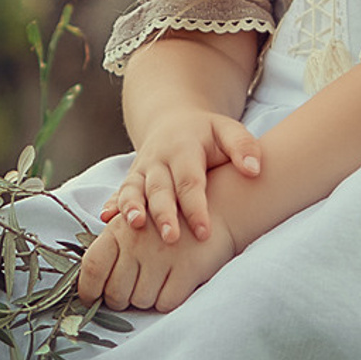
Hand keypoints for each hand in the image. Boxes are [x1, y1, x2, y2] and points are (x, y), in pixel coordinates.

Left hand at [75, 213, 238, 313]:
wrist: (216, 210)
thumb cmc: (167, 222)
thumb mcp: (134, 223)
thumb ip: (110, 246)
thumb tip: (85, 279)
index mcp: (118, 229)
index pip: (92, 266)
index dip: (87, 289)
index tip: (90, 299)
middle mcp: (137, 242)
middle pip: (114, 292)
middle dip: (118, 300)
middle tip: (125, 295)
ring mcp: (163, 256)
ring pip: (140, 301)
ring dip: (143, 300)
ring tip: (152, 284)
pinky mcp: (187, 269)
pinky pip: (166, 303)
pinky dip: (165, 302)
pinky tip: (169, 287)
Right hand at [100, 106, 262, 245]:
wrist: (172, 122)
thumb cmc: (206, 134)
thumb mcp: (228, 130)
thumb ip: (243, 146)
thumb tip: (254, 170)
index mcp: (183, 148)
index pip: (190, 181)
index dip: (196, 207)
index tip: (205, 232)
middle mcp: (158, 159)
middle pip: (159, 189)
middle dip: (163, 214)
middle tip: (171, 238)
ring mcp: (142, 169)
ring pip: (134, 189)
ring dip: (132, 208)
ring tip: (135, 226)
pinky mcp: (131, 178)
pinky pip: (119, 192)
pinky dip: (111, 204)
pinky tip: (106, 218)